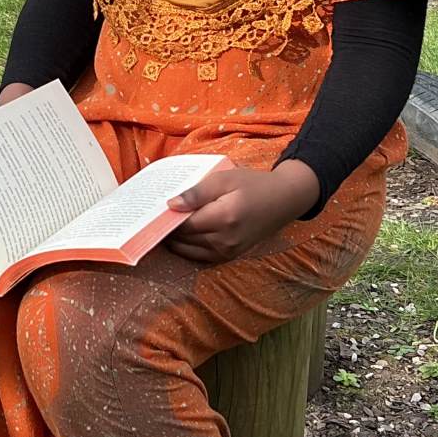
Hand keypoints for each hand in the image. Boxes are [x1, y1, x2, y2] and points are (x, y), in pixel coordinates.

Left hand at [165, 161, 319, 265]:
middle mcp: (226, 239)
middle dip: (168, 230)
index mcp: (224, 217)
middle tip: (153, 219)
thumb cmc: (253, 184)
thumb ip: (196, 192)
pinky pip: (201, 257)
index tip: (153, 210)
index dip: (166, 219)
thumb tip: (170, 205)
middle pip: (185, 239)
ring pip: (190, 251)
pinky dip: (188, 249)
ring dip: (175, 241)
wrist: (283, 200)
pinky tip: (180, 238)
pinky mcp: (231, 255)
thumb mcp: (224, 179)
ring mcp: (229, 251)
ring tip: (163, 228)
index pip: (184, 224)